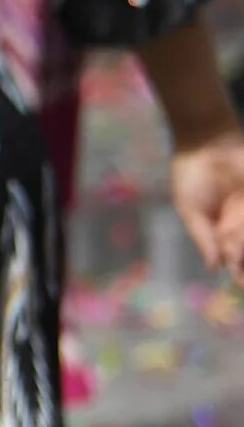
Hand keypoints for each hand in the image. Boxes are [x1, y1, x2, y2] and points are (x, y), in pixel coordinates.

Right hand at [168, 131, 243, 276]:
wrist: (206, 142)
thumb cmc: (192, 174)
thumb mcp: (189, 208)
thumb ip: (202, 236)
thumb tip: (214, 267)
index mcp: (220, 230)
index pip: (232, 256)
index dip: (238, 271)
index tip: (241, 284)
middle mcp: (240, 224)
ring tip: (237, 241)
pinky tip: (240, 226)